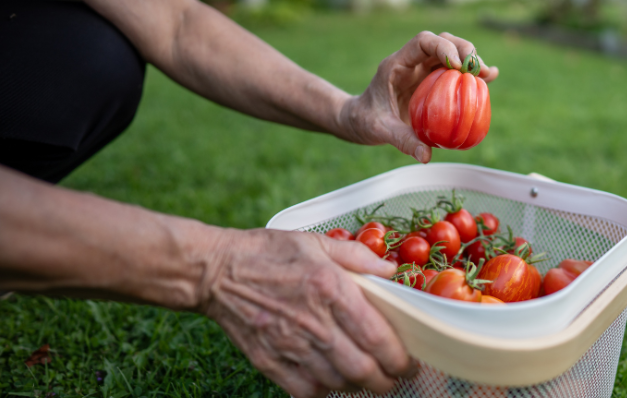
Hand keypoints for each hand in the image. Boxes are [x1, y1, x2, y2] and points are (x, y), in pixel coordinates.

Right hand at [198, 228, 415, 397]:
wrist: (216, 271)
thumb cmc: (268, 252)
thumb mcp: (317, 243)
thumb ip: (358, 257)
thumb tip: (391, 272)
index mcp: (331, 290)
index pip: (378, 338)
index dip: (400, 358)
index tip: (410, 361)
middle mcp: (315, 323)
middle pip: (363, 370)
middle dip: (387, 381)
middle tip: (395, 377)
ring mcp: (291, 347)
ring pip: (339, 384)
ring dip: (360, 386)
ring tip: (369, 379)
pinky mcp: (270, 362)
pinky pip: (307, 392)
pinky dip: (326, 392)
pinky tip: (333, 381)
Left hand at [339, 31, 499, 163]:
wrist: (360, 120)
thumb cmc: (366, 121)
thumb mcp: (380, 131)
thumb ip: (402, 140)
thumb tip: (426, 156)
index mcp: (397, 64)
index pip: (422, 42)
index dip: (443, 46)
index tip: (457, 65)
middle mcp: (413, 62)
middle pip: (442, 41)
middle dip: (463, 49)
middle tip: (479, 68)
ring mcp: (423, 70)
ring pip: (451, 52)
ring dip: (471, 60)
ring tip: (489, 74)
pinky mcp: (431, 80)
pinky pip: (453, 71)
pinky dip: (470, 73)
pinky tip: (489, 79)